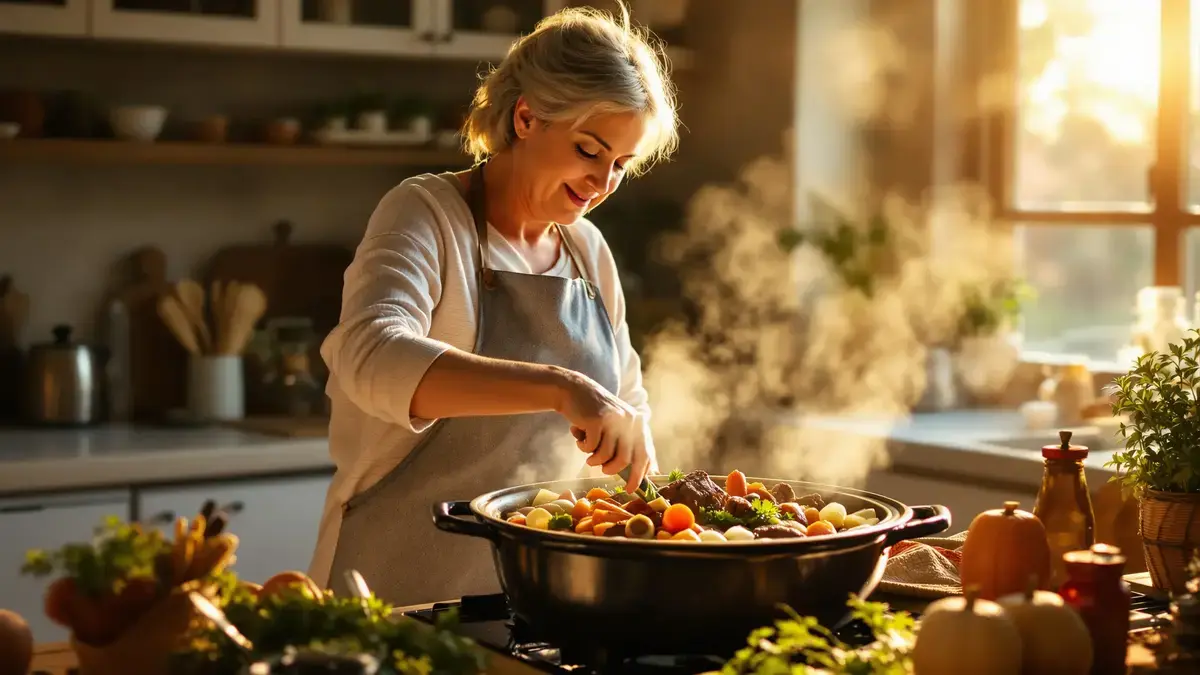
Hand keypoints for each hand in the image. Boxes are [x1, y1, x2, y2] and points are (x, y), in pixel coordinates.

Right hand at [554, 368, 650, 492]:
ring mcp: (614, 420)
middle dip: (614, 471)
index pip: (646, 455)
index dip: (639, 475)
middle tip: (604, 472)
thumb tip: (644, 474)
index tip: (631, 489)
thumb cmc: (596, 414)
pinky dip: (584, 448)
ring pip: (607, 456)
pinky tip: (580, 438)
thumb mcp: (618, 425)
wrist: (574, 390)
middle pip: (627, 459)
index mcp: (638, 423)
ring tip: (588, 454)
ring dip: (595, 460)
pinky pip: (591, 448)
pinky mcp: (597, 421)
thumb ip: (629, 445)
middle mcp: (630, 421)